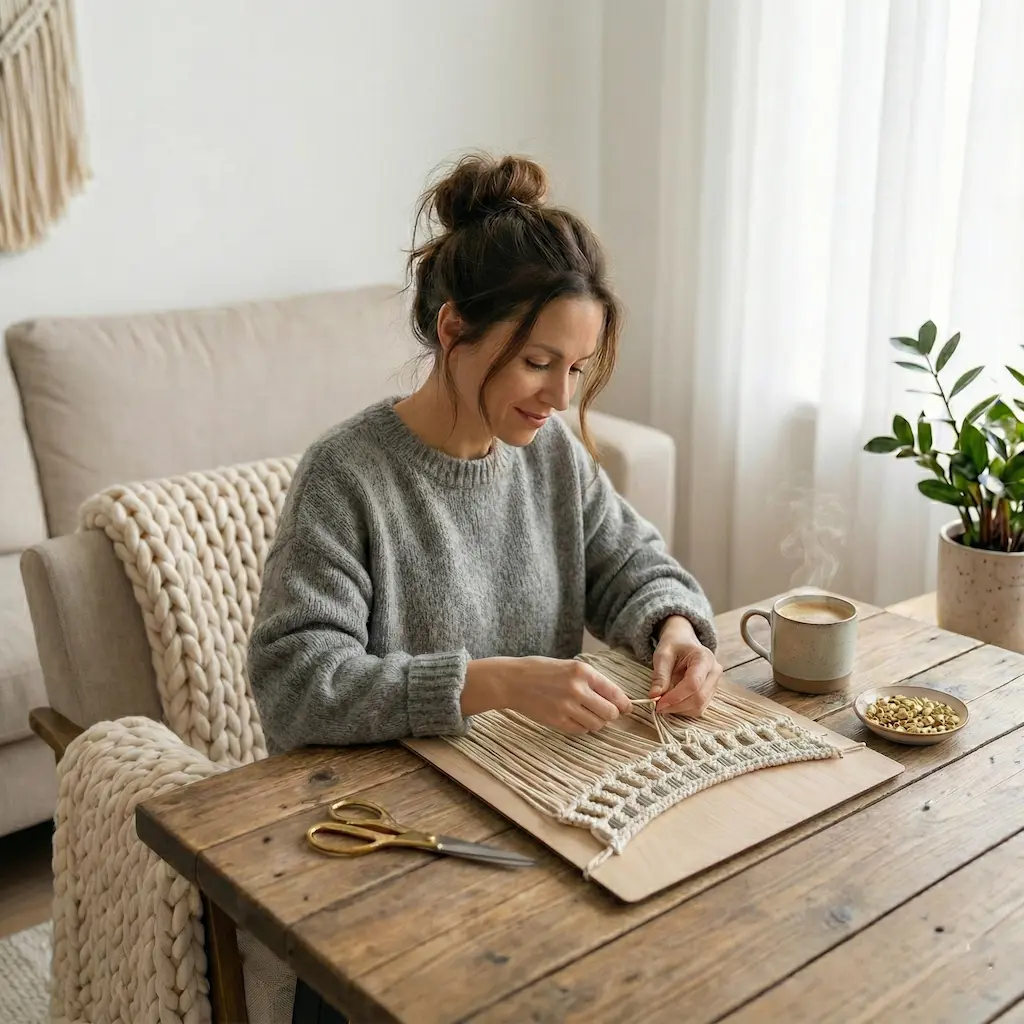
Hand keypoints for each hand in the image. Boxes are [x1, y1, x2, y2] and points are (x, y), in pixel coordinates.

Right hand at [500, 656, 632, 733]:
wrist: (513, 680)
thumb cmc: (542, 671)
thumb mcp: (569, 667)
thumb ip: (592, 681)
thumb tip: (617, 700)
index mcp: (583, 671)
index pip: (614, 694)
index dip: (624, 704)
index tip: (626, 709)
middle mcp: (577, 689)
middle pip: (610, 713)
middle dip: (610, 715)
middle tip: (604, 712)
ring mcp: (567, 707)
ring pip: (597, 724)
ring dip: (596, 722)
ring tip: (585, 713)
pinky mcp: (557, 720)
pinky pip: (581, 730)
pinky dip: (582, 727)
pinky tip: (573, 717)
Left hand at [649, 616, 722, 716]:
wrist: (684, 642)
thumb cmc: (674, 646)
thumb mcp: (663, 654)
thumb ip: (660, 675)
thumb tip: (654, 696)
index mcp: (704, 658)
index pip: (693, 683)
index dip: (676, 697)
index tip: (658, 703)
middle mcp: (714, 672)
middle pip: (699, 698)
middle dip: (676, 706)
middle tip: (657, 706)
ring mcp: (714, 683)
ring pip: (699, 706)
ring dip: (679, 709)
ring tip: (663, 703)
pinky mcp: (710, 693)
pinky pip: (698, 708)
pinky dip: (683, 709)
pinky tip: (672, 702)